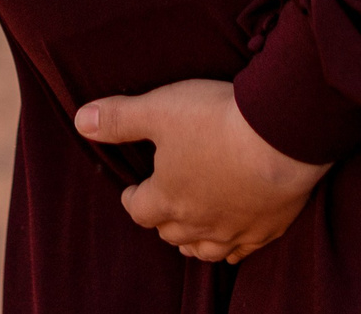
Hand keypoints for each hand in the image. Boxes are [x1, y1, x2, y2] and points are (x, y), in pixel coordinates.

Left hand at [76, 78, 326, 263]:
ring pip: (204, 250)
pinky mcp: (266, 228)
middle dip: (161, 220)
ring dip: (192, 241)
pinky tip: (232, 241)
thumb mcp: (159, 108)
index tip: (131, 190)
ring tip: (189, 230)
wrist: (281, 137)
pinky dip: (232, 248)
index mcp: (167, 197)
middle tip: (161, 204)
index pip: (138, 210)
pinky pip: (242, 251)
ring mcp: (233, 229)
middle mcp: (197, 222)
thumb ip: (119, 118)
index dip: (131, 199)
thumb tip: (80, 121)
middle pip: (170, 232)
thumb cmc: (216, 120)